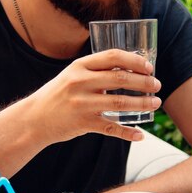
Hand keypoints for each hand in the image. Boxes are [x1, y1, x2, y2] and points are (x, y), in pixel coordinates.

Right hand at [31, 49, 161, 143]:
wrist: (34, 119)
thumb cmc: (58, 95)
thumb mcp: (72, 75)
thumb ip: (95, 71)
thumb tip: (128, 70)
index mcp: (80, 66)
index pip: (113, 57)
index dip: (134, 61)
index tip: (149, 67)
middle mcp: (81, 83)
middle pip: (121, 80)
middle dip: (144, 83)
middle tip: (157, 86)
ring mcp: (82, 104)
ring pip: (120, 103)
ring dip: (142, 104)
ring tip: (155, 104)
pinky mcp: (83, 124)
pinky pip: (111, 128)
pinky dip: (127, 132)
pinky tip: (139, 135)